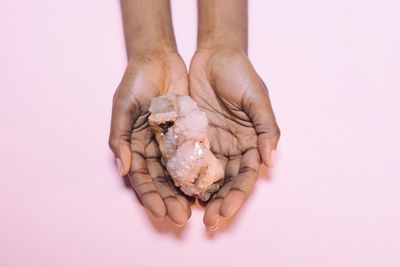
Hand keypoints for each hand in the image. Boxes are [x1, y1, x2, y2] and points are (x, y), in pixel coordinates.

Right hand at [109, 49, 191, 225]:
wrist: (159, 59)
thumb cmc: (136, 80)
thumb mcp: (124, 105)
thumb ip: (120, 136)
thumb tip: (123, 168)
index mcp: (135, 146)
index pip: (142, 177)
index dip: (150, 196)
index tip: (160, 211)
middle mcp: (154, 149)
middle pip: (163, 181)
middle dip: (171, 200)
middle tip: (182, 218)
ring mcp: (173, 143)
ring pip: (181, 173)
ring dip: (187, 192)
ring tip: (199, 209)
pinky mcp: (190, 134)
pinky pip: (197, 155)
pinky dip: (201, 171)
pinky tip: (210, 185)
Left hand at [189, 48, 279, 228]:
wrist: (214, 55)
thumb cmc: (240, 74)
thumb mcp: (257, 98)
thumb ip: (266, 129)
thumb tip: (270, 161)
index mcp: (250, 143)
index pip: (245, 176)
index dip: (237, 195)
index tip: (224, 212)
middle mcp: (230, 148)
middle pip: (225, 182)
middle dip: (218, 203)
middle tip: (207, 222)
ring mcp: (210, 143)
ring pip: (205, 176)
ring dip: (198, 196)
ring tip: (188, 213)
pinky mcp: (190, 135)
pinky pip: (185, 158)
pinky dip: (182, 175)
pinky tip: (175, 190)